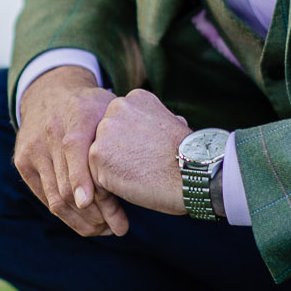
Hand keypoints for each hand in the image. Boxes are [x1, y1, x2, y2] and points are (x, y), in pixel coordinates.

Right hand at [15, 66, 127, 236]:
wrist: (49, 93)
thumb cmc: (92, 107)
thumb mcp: (111, 109)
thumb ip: (131, 128)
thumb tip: (178, 139)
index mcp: (78, 114)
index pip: (76, 148)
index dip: (86, 181)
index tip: (101, 209)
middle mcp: (51, 131)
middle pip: (69, 185)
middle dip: (96, 213)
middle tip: (118, 228)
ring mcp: (34, 148)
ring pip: (56, 197)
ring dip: (82, 220)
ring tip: (105, 229)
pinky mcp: (23, 162)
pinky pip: (46, 197)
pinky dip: (67, 215)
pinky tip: (87, 222)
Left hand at [90, 89, 191, 214]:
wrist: (194, 172)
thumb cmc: (189, 155)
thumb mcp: (175, 124)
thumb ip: (157, 122)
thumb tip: (169, 121)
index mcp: (134, 99)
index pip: (121, 124)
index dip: (132, 144)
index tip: (148, 155)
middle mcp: (116, 108)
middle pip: (106, 138)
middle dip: (118, 156)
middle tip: (140, 170)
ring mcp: (104, 132)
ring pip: (99, 158)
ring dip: (113, 173)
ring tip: (137, 181)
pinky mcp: (97, 156)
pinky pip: (97, 177)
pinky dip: (110, 189)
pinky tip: (131, 191)